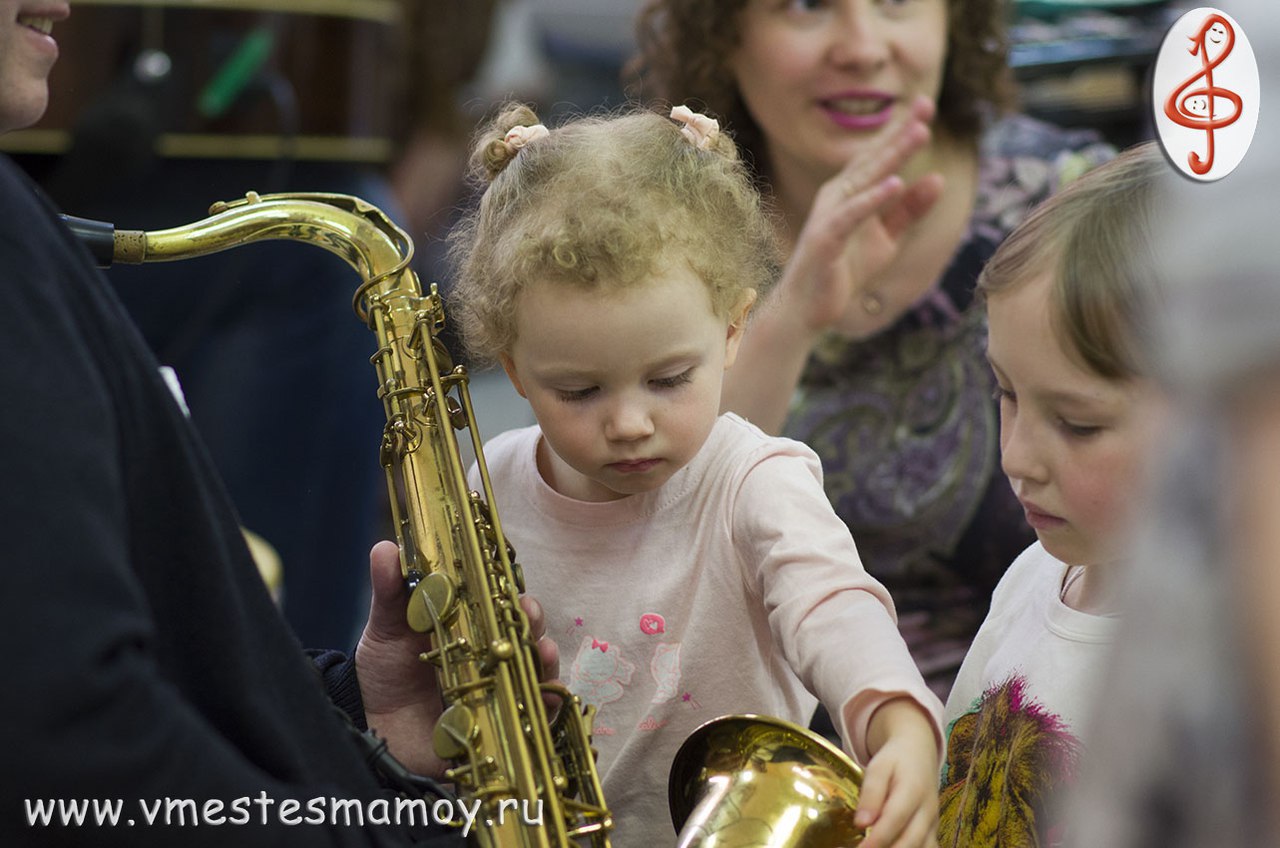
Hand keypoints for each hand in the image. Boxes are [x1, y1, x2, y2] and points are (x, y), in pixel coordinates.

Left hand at [355, 540, 562, 776]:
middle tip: (529, 614)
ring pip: (534, 669)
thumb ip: (390, 591)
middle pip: (524, 633)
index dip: (512, 595)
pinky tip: (543, 698)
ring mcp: (498, 687)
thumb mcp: (387, 628)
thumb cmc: (387, 671)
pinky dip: (546, 704)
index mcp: (468, 625)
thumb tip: (385, 548)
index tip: (514, 588)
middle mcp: (489, 653)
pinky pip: (532, 714)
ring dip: (545, 659)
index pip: (500, 603)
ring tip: (544, 652)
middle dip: (533, 622)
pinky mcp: (500, 723)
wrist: (374, 728)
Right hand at [782, 95, 943, 339]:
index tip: (928, 106)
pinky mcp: (826, 239)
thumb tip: (938, 179)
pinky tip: (895, 183)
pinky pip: (852, 215)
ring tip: (919, 134)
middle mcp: (837, 195)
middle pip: (873, 158)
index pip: (880, 156)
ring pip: (865, 179)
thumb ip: (909, 209)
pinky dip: (873, 198)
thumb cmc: (844, 269)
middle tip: (926, 105)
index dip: (903, 131)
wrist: (808, 308)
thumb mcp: (886, 237)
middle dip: (900, 132)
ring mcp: (829, 215)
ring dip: (892, 156)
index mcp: (851, 192)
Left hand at [855, 697, 940, 847]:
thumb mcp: (879, 767)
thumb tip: (861, 823)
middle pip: (910, 840)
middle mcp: (927, 811)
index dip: (878, 838)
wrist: (919, 754)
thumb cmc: (895, 760)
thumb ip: (871, 793)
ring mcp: (933, 823)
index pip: (895, 819)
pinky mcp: (933, 832)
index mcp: (913, 790)